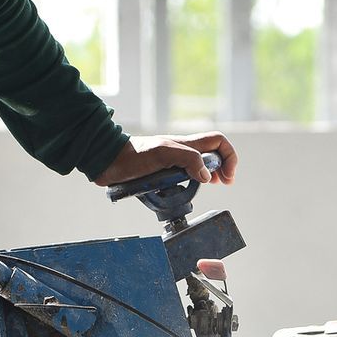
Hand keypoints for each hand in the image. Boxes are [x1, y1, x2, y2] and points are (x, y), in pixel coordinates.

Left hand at [93, 132, 237, 188]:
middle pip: (212, 155)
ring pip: (198, 169)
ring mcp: (172, 165)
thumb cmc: (133, 155)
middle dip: (221, 168)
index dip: (228, 157)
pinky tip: (184, 194)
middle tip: (223, 183)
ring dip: (206, 178)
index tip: (226, 177)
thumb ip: (188, 160)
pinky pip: (181, 182)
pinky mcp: (161, 176)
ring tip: (208, 186)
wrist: (109, 162)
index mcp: (185, 145)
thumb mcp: (164, 153)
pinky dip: (187, 189)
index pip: (217, 142)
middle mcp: (181, 153)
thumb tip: (207, 176)